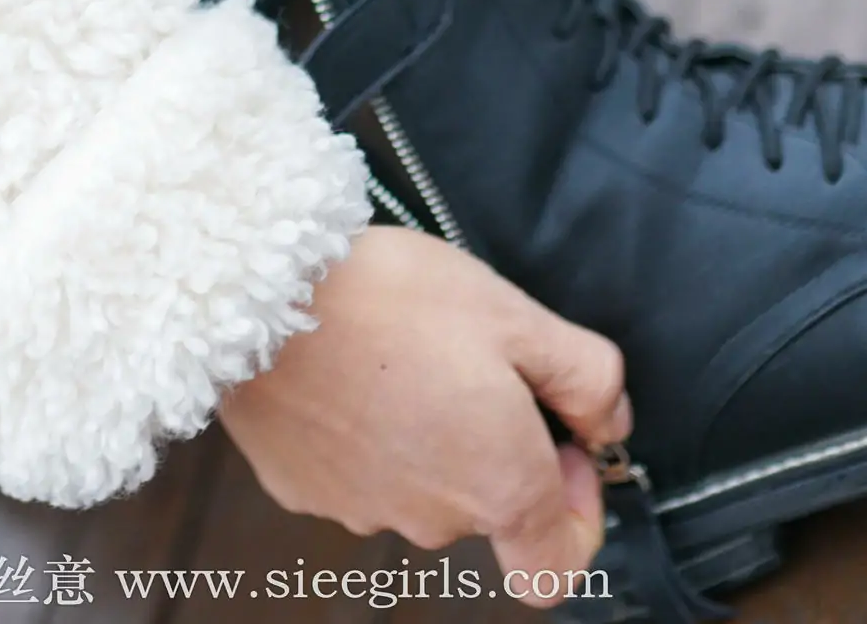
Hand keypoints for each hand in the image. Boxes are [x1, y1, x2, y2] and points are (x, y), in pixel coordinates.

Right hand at [218, 227, 631, 608]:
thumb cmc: (390, 301)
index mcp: (498, 485)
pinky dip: (365, 432)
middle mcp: (431, 518)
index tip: (564, 448)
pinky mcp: (303, 490)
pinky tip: (353, 368)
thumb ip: (587, 376)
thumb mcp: (514, 314)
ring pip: (419, 484)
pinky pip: (357, 470)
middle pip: (486, 506)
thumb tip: (609, 420)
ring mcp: (360, 510)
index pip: (555, 569)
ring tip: (403, 353)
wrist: (257, 296)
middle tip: (473, 358)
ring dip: (427, 433)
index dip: (578, 517)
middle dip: (495, 441)